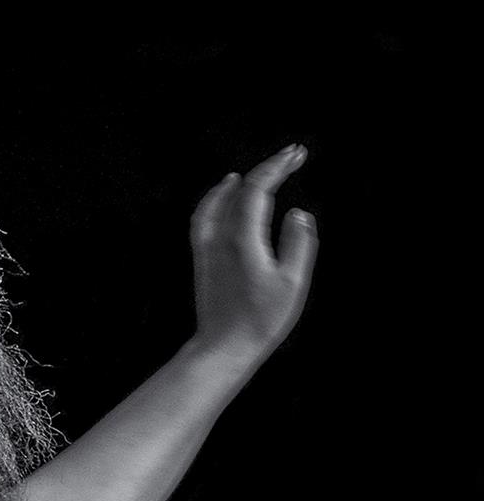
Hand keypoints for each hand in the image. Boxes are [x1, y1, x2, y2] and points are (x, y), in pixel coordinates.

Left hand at [191, 145, 317, 366]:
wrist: (223, 347)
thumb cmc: (260, 320)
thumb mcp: (292, 284)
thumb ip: (298, 244)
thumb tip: (298, 214)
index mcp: (244, 239)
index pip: (258, 188)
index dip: (277, 166)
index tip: (297, 153)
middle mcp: (221, 237)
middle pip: (242, 189)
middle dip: (268, 168)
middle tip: (292, 155)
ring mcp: (208, 247)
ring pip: (220, 199)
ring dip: (243, 178)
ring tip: (264, 168)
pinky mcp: (202, 258)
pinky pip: (204, 215)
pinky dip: (215, 197)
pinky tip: (224, 191)